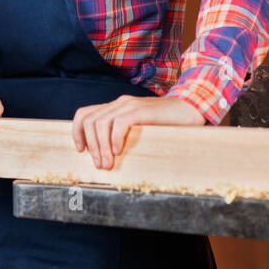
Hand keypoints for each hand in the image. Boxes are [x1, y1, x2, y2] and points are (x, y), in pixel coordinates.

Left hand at [71, 95, 204, 170]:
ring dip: (102, 146)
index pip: (84, 114)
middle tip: (100, 165)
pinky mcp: (141, 110)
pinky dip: (115, 138)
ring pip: (101, 123)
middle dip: (91, 145)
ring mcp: (130, 105)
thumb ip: (124, 135)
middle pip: (89, 120)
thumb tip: (108, 156)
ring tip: (108, 163)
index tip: (82, 151)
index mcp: (116, 107)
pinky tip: (120, 151)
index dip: (77, 132)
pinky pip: (119, 123)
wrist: (191, 109)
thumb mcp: (139, 129)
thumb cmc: (167, 124)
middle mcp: (119, 104)